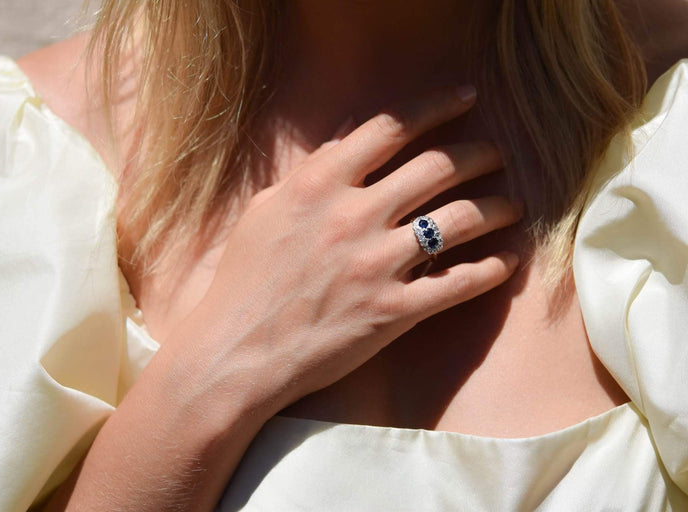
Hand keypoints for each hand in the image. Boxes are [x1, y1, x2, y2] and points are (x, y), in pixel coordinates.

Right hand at [187, 86, 521, 411]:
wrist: (237, 351)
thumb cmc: (244, 280)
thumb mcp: (265, 210)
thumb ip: (310, 170)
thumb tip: (349, 133)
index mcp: (320, 184)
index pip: (390, 128)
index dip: (436, 106)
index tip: (466, 98)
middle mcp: (354, 216)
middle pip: (437, 167)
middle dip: (479, 153)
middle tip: (497, 154)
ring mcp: (377, 265)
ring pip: (459, 221)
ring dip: (496, 207)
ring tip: (512, 205)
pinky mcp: (393, 311)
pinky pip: (459, 284)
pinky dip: (492, 269)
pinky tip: (507, 260)